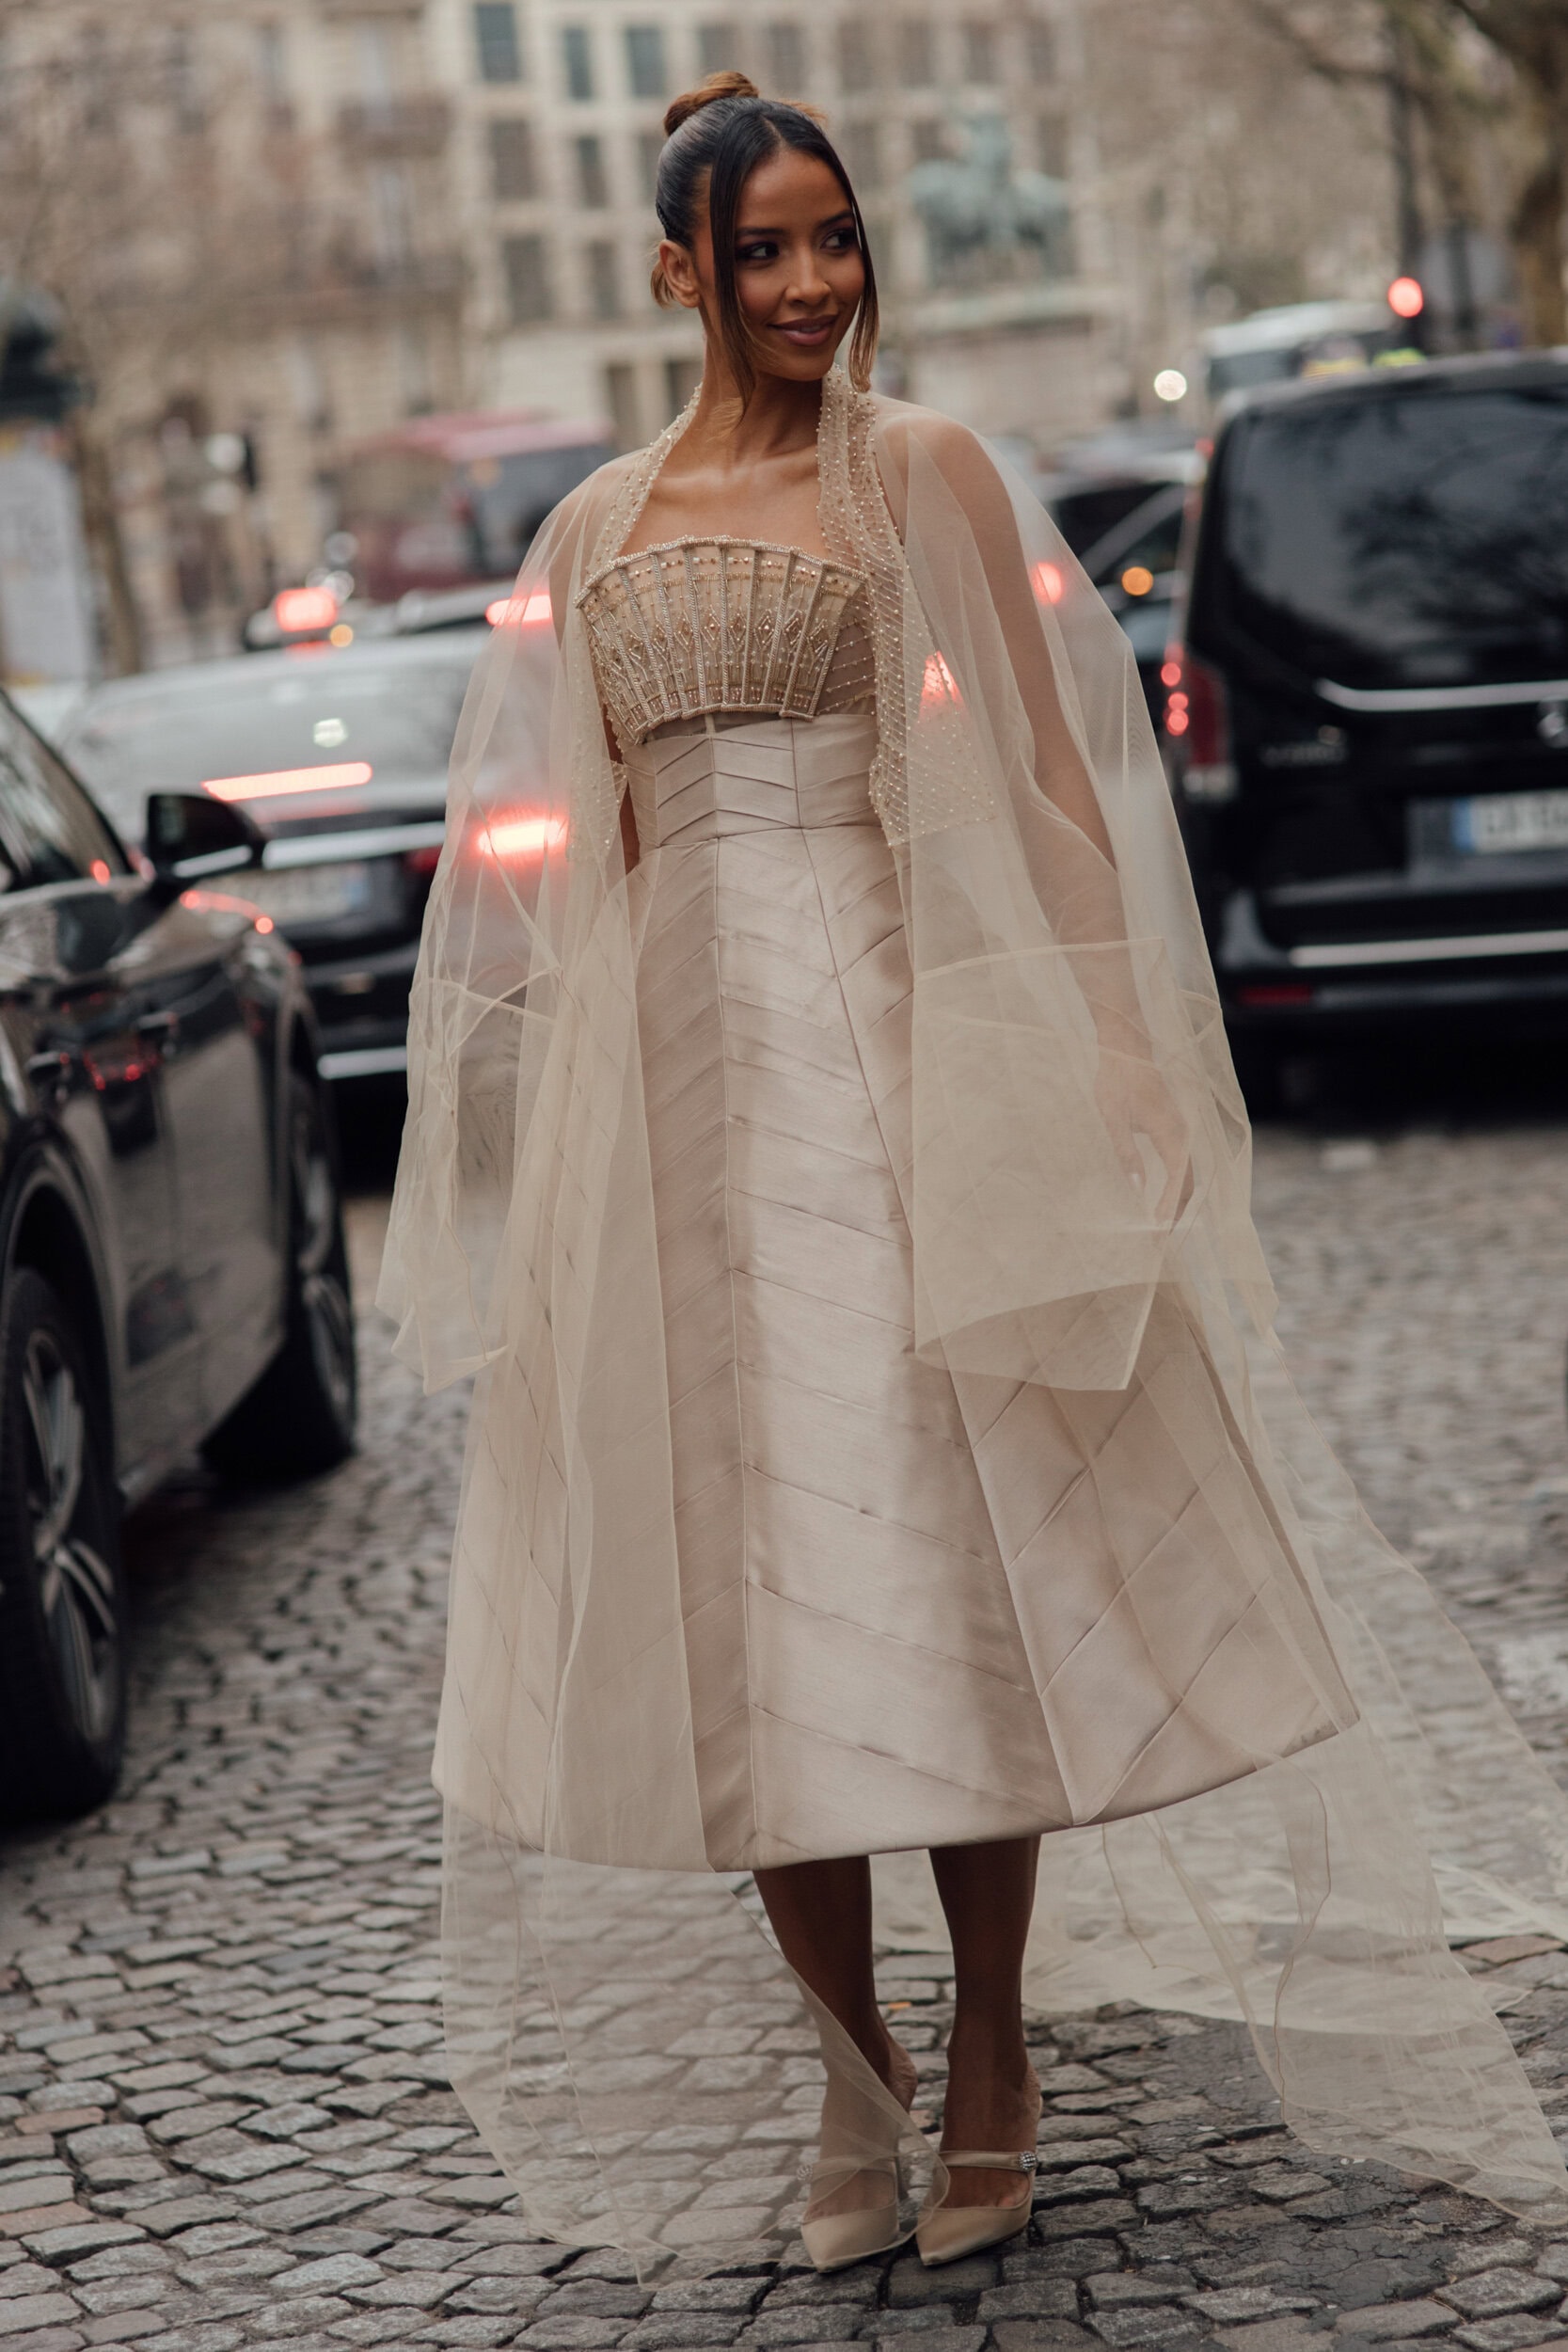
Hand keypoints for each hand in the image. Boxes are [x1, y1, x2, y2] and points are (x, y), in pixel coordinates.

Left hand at [1095, 1051, 1192, 1224]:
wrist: (1126, 1046)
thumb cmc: (1116, 1079)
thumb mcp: (1113, 1118)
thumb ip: (1126, 1154)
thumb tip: (1137, 1189)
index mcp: (1170, 1133)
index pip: (1177, 1181)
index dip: (1169, 1209)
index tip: (1158, 1231)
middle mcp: (1182, 1134)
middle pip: (1187, 1183)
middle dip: (1176, 1212)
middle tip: (1160, 1239)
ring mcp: (1180, 1131)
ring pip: (1187, 1175)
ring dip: (1177, 1201)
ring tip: (1162, 1226)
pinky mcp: (1173, 1128)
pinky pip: (1181, 1164)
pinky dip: (1175, 1186)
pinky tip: (1162, 1199)